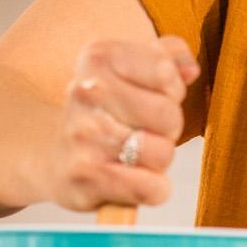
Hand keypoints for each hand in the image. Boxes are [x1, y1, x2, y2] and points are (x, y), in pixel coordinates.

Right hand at [45, 35, 199, 212]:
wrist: (56, 158)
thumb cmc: (106, 113)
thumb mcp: (132, 72)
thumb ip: (169, 56)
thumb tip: (190, 70)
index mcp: (98, 57)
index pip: (166, 72)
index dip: (170, 90)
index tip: (149, 96)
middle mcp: (86, 92)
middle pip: (168, 114)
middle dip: (167, 128)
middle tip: (144, 131)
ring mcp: (82, 135)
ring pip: (162, 153)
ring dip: (158, 161)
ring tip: (135, 155)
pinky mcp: (84, 177)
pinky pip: (150, 187)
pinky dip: (153, 190)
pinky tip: (134, 180)